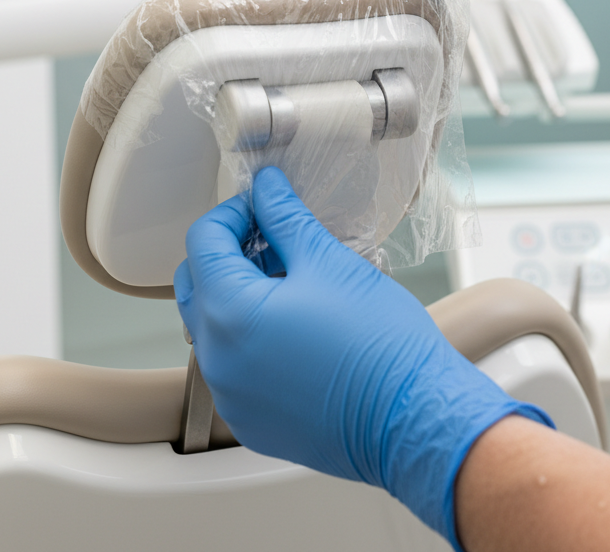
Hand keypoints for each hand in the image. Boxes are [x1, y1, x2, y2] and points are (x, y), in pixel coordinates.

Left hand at [174, 167, 550, 548]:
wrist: (412, 417)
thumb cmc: (379, 342)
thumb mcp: (328, 261)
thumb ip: (285, 218)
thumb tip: (267, 190)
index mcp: (230, 313)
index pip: (203, 242)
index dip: (234, 212)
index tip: (264, 206)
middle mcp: (218, 361)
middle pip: (197, 285)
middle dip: (227, 252)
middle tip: (273, 238)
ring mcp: (232, 397)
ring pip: (214, 328)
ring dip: (240, 295)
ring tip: (292, 281)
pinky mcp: (252, 421)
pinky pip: (234, 368)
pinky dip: (252, 339)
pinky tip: (297, 327)